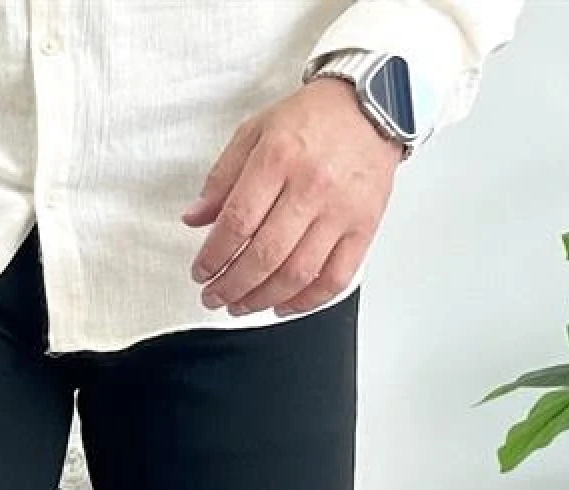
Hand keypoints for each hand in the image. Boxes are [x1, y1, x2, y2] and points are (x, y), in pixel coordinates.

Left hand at [182, 78, 404, 316]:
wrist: (373, 105)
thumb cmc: (314, 118)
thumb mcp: (256, 131)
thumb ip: (222, 177)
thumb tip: (195, 218)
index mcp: (279, 157)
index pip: (238, 221)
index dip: (214, 256)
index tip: (201, 271)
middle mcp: (312, 186)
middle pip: (265, 255)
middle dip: (232, 286)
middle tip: (214, 296)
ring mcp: (341, 211)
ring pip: (297, 274)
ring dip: (262, 299)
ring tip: (241, 305)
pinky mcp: (364, 227)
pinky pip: (335, 279)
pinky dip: (306, 301)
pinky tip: (282, 305)